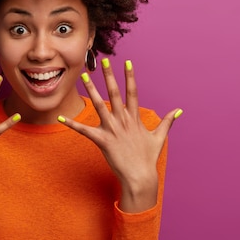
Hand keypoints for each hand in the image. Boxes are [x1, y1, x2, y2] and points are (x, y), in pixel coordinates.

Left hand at [58, 59, 181, 212]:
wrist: (140, 177)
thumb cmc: (148, 158)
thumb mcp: (159, 137)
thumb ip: (168, 122)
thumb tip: (179, 110)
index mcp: (134, 118)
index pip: (132, 92)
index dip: (130, 76)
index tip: (127, 62)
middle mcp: (123, 120)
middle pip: (114, 93)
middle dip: (109, 76)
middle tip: (103, 61)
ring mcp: (112, 130)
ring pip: (99, 105)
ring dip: (90, 90)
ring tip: (83, 76)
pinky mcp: (102, 140)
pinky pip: (84, 130)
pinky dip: (71, 124)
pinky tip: (60, 117)